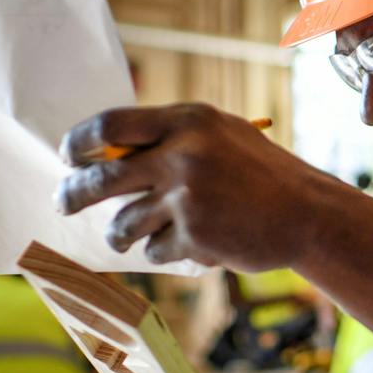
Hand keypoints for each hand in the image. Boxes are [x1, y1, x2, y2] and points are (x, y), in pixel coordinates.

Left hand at [55, 103, 331, 268]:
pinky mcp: (194, 236)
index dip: (80, 141)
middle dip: (73, 195)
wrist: (309, 214)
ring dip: (121, 233)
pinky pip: (154, 250)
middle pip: (101, 178)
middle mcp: (182, 155)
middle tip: (64, 204)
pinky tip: (189, 244)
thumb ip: (172, 139)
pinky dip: (164, 251)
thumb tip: (107, 155)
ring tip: (127, 236)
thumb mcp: (221, 137)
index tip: (69, 157)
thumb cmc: (264, 175)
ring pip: (123, 223)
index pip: (110, 125)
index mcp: (188, 121)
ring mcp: (187, 197)